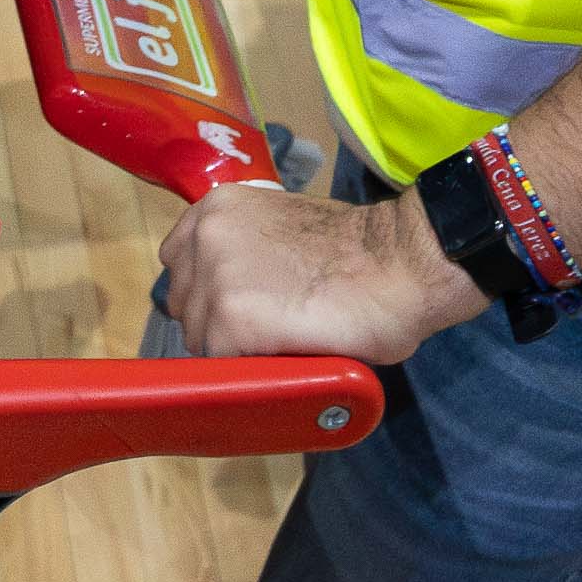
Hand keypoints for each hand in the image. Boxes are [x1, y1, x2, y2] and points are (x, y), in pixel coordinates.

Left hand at [158, 179, 476, 367]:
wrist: (401, 263)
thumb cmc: (357, 252)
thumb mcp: (280, 232)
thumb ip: (244, 252)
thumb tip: (231, 293)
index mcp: (216, 209)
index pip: (180, 265)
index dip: (207, 292)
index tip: (239, 308)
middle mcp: (205, 237)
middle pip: (185, 305)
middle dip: (218, 325)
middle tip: (268, 333)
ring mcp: (213, 279)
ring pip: (201, 340)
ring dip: (235, 352)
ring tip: (283, 346)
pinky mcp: (230, 321)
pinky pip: (223, 366)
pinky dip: (251, 372)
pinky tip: (285, 359)